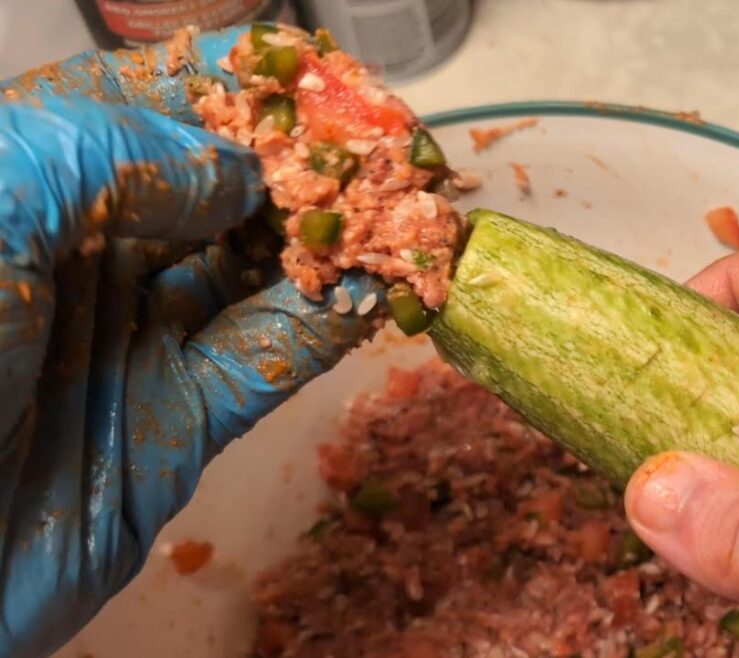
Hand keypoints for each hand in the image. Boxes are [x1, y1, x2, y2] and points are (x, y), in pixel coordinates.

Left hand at [0, 28, 387, 657]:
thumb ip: (113, 159)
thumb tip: (235, 174)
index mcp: (35, 183)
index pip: (149, 105)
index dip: (236, 85)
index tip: (314, 78)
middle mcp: (94, 251)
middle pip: (221, 184)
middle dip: (302, 162)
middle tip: (379, 152)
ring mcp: (142, 334)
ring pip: (260, 267)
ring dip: (330, 241)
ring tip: (396, 214)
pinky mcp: (186, 417)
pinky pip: (274, 357)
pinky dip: (329, 325)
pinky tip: (377, 292)